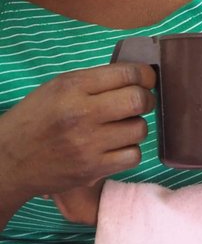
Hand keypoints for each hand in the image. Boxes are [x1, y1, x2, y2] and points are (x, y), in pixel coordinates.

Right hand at [0, 63, 155, 219]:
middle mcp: (81, 113)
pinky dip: (130, 151)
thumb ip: (96, 81)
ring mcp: (88, 144)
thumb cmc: (38, 118)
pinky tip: (117, 147)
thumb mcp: (59, 87)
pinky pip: (133, 156)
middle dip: (146, 100)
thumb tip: (139, 76)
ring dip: (136, 127)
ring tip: (123, 127)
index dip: (146, 76)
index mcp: (72, 86)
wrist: (10, 160)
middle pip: (138, 100)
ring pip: (140, 129)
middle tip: (140, 103)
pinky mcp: (93, 169)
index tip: (147, 80)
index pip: (127, 74)